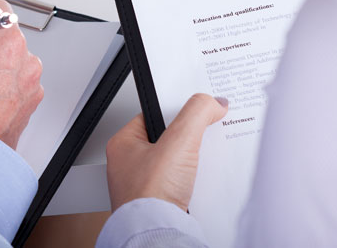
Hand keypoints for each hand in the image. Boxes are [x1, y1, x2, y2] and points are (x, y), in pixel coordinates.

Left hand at [105, 94, 227, 211]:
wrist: (156, 235)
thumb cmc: (150, 195)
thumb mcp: (178, 141)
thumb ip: (196, 113)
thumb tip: (212, 102)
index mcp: (123, 144)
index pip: (153, 114)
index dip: (176, 110)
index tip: (195, 108)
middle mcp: (129, 165)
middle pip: (167, 139)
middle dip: (188, 139)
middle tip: (202, 136)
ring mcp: (143, 185)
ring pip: (175, 164)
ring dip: (192, 163)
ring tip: (202, 162)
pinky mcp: (158, 203)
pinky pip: (179, 185)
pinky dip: (192, 183)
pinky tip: (200, 184)